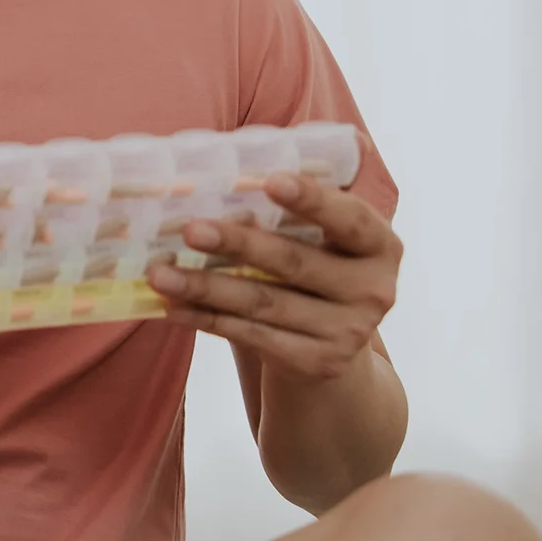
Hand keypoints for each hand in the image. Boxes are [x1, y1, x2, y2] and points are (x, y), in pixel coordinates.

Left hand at [145, 173, 400, 380]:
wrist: (335, 350)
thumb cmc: (317, 273)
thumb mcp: (326, 241)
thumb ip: (299, 210)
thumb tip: (229, 177)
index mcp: (381, 246)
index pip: (349, 218)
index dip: (312, 199)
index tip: (270, 181)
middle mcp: (374, 291)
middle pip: (294, 262)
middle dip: (239, 244)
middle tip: (191, 229)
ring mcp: (348, 332)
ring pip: (264, 303)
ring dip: (205, 287)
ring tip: (160, 273)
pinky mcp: (318, 363)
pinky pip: (251, 336)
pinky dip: (207, 320)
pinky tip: (173, 306)